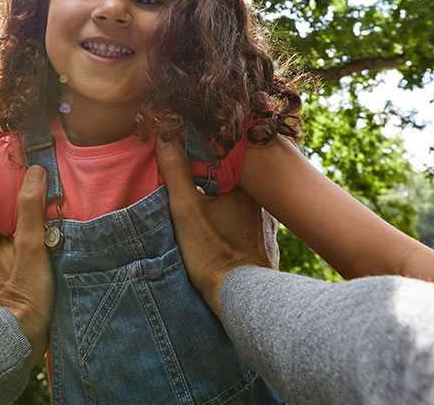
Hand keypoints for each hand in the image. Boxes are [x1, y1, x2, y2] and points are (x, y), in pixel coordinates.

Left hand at [0, 165, 52, 363]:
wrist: (18, 343)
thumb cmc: (23, 293)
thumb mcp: (30, 246)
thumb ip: (31, 210)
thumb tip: (35, 170)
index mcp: (1, 241)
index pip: (18, 209)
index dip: (35, 198)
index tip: (55, 188)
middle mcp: (2, 256)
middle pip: (25, 229)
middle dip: (44, 222)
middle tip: (69, 214)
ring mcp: (10, 276)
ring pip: (30, 250)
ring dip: (47, 245)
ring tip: (70, 239)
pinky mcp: (22, 294)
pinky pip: (35, 270)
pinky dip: (46, 265)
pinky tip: (61, 265)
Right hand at [155, 136, 268, 317]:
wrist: (242, 298)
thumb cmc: (214, 252)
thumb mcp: (186, 209)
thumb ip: (176, 171)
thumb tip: (165, 135)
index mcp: (247, 185)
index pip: (228, 155)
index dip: (207, 150)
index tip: (190, 149)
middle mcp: (263, 199)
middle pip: (237, 175)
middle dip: (218, 172)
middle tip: (196, 172)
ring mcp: (267, 221)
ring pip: (245, 197)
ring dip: (228, 195)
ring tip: (208, 197)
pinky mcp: (266, 241)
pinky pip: (250, 218)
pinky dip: (237, 215)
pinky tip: (223, 223)